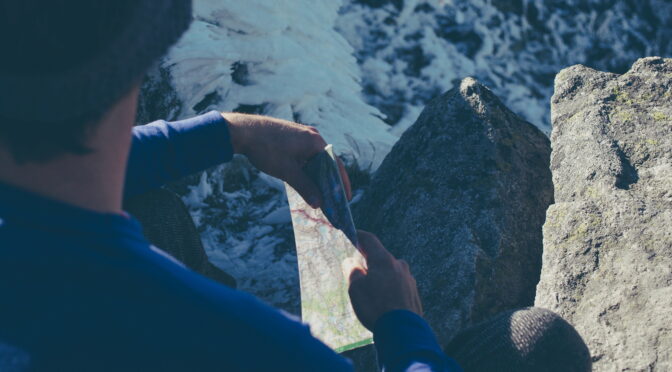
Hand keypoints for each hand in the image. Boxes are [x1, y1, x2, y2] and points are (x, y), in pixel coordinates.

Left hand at [222, 113, 350, 207]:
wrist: (242, 131)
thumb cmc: (267, 149)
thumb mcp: (287, 172)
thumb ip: (305, 187)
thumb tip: (318, 204)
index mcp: (315, 141)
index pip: (335, 164)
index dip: (342, 183)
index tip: (346, 198)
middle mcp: (312, 136)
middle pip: (326, 163)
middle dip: (328, 182)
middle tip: (332, 201)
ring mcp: (301, 135)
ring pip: (314, 160)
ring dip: (316, 177)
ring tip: (318, 195)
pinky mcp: (291, 138)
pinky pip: (305, 156)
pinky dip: (306, 170)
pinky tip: (303, 182)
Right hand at [347, 230, 422, 330]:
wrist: (402, 331)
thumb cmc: (375, 306)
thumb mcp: (355, 288)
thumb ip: (353, 272)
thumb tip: (353, 264)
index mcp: (384, 260)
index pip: (370, 240)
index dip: (359, 236)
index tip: (352, 235)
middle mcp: (399, 266)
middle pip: (381, 258)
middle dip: (369, 262)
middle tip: (358, 272)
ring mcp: (409, 280)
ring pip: (391, 273)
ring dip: (380, 278)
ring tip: (371, 294)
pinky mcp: (414, 294)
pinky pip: (398, 286)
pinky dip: (389, 290)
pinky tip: (384, 304)